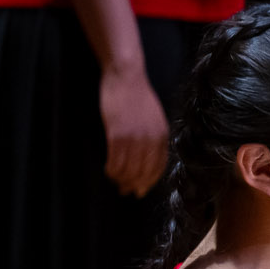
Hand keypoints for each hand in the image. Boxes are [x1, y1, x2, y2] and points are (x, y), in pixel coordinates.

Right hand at [99, 64, 168, 196]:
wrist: (125, 77)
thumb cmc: (136, 96)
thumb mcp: (153, 118)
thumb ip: (152, 137)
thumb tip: (145, 157)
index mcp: (162, 136)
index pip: (158, 167)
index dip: (148, 181)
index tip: (140, 189)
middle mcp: (151, 139)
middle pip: (143, 171)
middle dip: (133, 184)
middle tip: (124, 190)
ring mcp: (134, 137)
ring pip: (128, 168)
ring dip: (121, 178)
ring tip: (114, 180)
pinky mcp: (117, 134)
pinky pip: (115, 159)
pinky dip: (111, 168)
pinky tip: (107, 170)